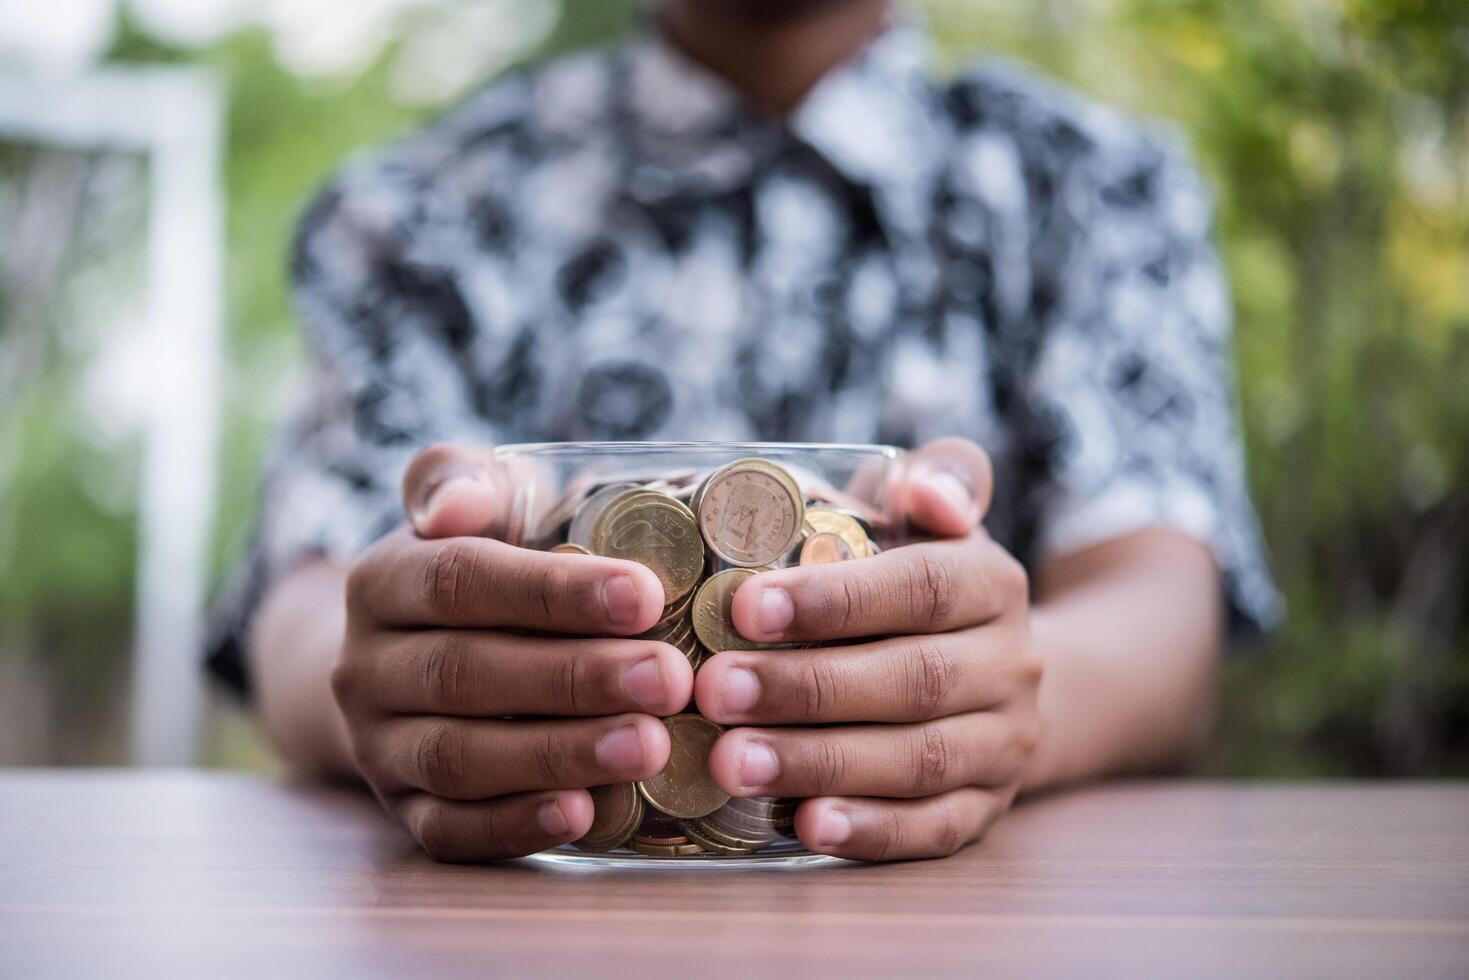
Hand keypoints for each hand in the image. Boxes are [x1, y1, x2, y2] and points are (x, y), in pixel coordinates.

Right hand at [331, 444, 693, 860]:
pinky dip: (514, 826)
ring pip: (458, 758)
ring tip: (649, 745)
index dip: (551, 592)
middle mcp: (366, 667)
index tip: (645, 597)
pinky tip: (583, 815)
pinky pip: (447, 830)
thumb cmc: (476, 564)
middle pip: (466, 672)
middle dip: (574, 679)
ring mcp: (378, 746)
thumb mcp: (476, 502)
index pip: (460, 580)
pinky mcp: (402, 811)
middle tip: (668, 679)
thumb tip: (454, 506)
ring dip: (557, 754)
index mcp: (383, 581)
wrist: (405, 655)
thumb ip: (465, 481)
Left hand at [695, 437, 1041, 860]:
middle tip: (713, 691)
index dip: (837, 600)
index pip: (923, 587)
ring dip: (821, 763)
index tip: (745, 606)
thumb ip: (933, 482)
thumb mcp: (930, 519)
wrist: (1000, 675)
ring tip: (730, 761)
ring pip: (920, 761)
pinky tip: (804, 826)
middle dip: (806, 689)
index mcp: (992, 582)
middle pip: (914, 680)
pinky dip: (871, 831)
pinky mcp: (987, 810)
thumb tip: (923, 488)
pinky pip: (934, 829)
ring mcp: (1005, 744)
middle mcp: (1013, 664)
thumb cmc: (924, 582)